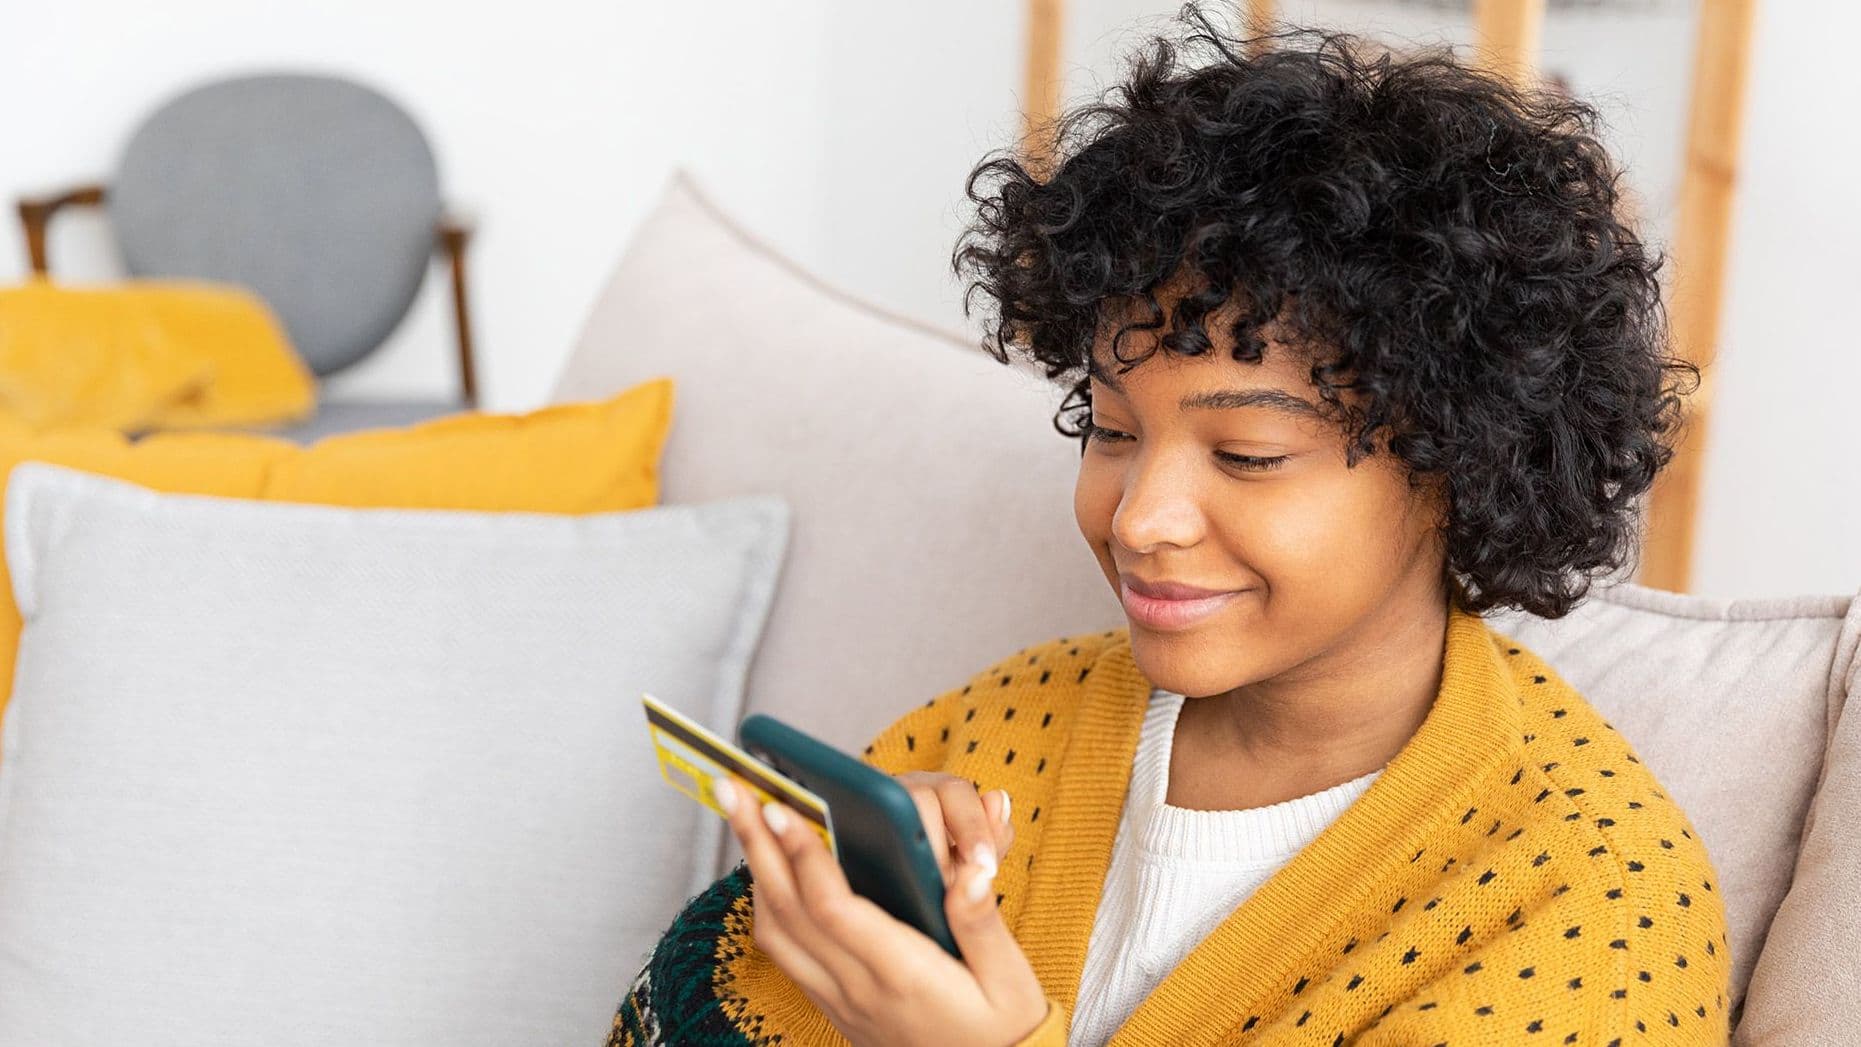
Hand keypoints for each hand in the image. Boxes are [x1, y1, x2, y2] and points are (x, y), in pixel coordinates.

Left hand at [715, 774, 1051, 1046]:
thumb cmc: (1001, 1030)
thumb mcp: (1010, 980)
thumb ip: (983, 922)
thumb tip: (970, 870)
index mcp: (903, 974)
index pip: (834, 907)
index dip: (803, 853)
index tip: (781, 807)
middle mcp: (858, 988)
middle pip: (788, 909)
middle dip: (757, 844)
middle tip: (732, 789)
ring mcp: (839, 999)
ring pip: (775, 931)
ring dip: (755, 871)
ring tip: (744, 818)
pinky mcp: (834, 1004)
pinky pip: (784, 952)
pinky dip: (767, 904)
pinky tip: (769, 871)